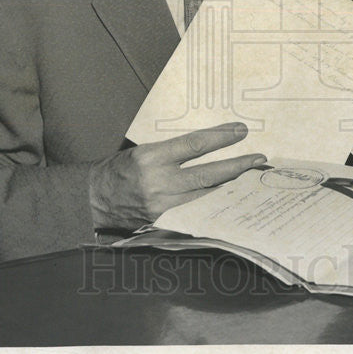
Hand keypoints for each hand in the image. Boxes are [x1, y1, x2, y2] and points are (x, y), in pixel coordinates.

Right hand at [88, 122, 264, 229]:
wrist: (93, 200)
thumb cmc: (119, 170)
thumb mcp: (143, 151)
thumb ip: (173, 150)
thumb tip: (209, 144)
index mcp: (152, 157)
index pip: (194, 144)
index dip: (221, 137)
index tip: (240, 131)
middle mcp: (159, 182)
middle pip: (207, 174)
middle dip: (237, 166)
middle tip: (259, 158)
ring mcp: (163, 206)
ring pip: (206, 197)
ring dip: (232, 188)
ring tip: (253, 179)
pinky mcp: (164, 222)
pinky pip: (196, 213)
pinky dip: (215, 206)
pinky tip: (231, 201)